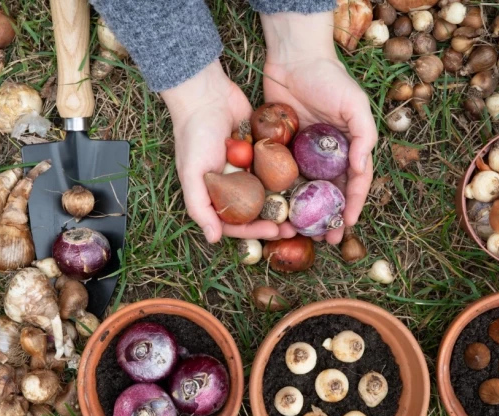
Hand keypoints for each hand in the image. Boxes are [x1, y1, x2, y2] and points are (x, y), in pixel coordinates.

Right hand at [161, 61, 286, 242]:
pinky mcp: (263, 151)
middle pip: (257, 211)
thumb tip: (213, 239)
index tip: (273, 231)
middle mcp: (233, 185)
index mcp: (215, 194)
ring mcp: (249, 168)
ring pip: (271, 192)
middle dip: (275, 221)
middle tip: (295, 227)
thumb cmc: (194, 135)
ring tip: (304, 210)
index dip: (254, 231)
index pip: (236, 222)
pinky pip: (278, 168)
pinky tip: (306, 184)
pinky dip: (289, 177)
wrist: (206, 94)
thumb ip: (200, 207)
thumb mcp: (192, 174)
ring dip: (286, 203)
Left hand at [260, 11, 377, 244]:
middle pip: (330, 193)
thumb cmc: (329, 78)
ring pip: (306, 190)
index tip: (346, 225)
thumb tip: (362, 169)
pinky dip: (282, 194)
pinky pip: (282, 176)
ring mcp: (303, 154)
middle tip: (326, 239)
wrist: (293, 58)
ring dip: (305, 213)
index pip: (355, 183)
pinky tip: (278, 211)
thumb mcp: (355, 104)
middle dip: (329, 218)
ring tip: (301, 232)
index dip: (352, 205)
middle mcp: (327, 155)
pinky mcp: (281, 149)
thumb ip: (364, 136)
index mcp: (349, 147)